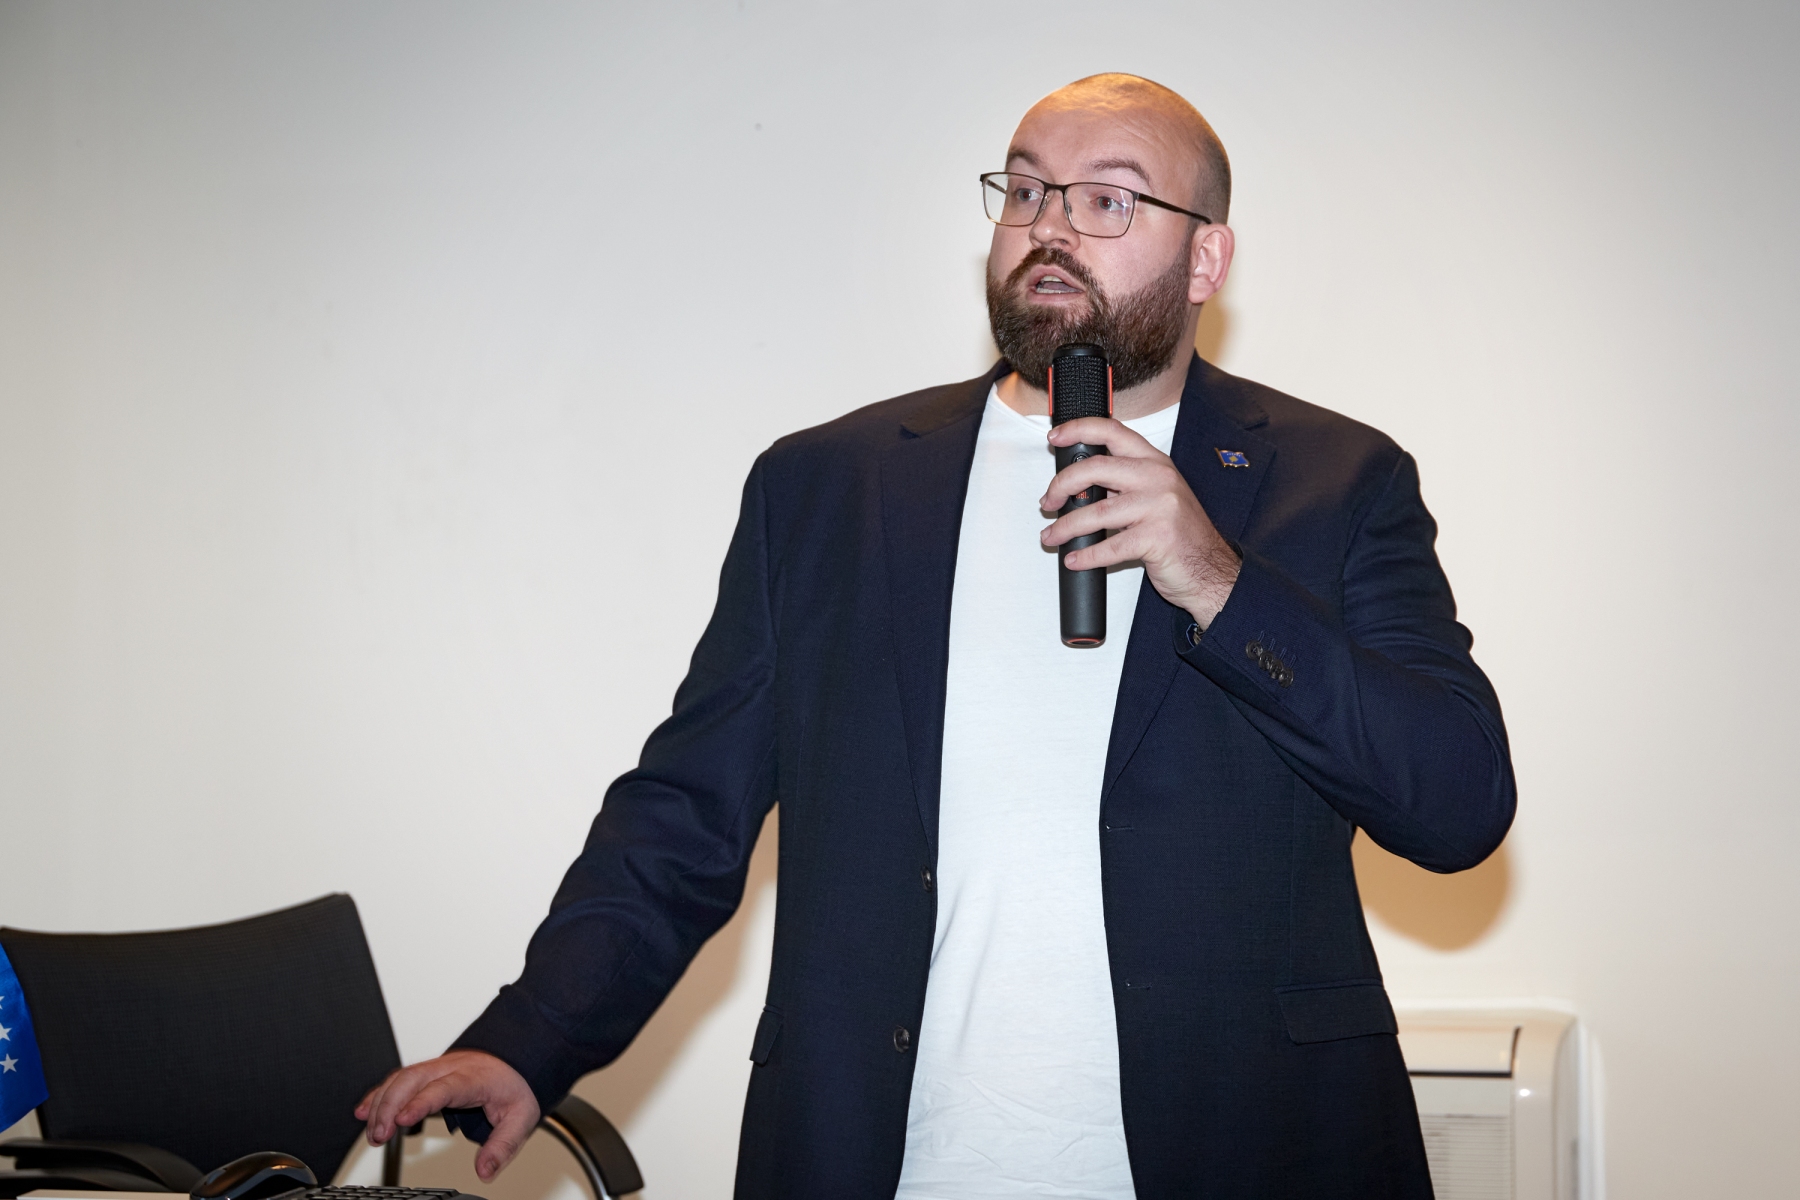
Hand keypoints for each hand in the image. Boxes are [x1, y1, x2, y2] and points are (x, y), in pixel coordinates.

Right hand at [355, 1049, 540, 1181]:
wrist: (515, 1060)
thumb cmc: (514, 1087)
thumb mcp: (521, 1118)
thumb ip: (502, 1146)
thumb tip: (484, 1171)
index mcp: (474, 1078)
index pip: (443, 1088)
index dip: (420, 1103)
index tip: (402, 1121)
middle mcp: (451, 1069)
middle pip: (413, 1079)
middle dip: (390, 1105)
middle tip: (379, 1136)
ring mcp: (437, 1068)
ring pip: (401, 1077)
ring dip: (381, 1102)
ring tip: (373, 1133)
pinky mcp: (427, 1072)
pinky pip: (397, 1078)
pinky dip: (378, 1094)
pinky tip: (363, 1111)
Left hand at [1040, 416, 1241, 628]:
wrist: (1210, 569)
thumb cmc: (1179, 535)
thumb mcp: (1155, 497)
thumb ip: (1122, 485)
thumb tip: (1075, 486)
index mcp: (1154, 462)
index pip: (1112, 431)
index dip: (1078, 429)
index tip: (1055, 437)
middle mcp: (1158, 478)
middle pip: (1095, 467)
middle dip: (1061, 485)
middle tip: (1048, 502)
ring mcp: (1160, 506)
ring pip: (1097, 510)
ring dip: (1066, 526)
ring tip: (1051, 537)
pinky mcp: (1157, 537)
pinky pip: (1110, 546)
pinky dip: (1086, 554)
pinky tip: (1074, 558)